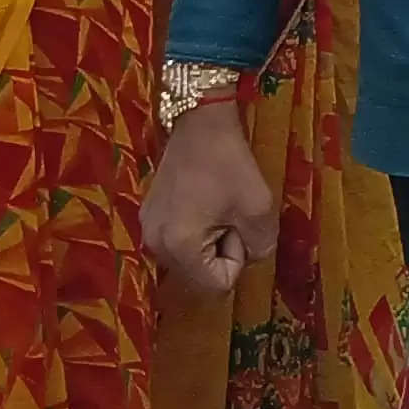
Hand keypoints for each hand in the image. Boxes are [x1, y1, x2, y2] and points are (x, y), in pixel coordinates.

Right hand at [143, 101, 274, 296]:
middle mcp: (154, 246)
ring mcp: (147, 231)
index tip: (236, 224)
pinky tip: (202, 199)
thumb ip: (261, 248)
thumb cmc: (230, 163)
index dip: (237, 258)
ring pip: (191, 258)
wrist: (200, 122)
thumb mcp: (259, 208)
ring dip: (210, 239)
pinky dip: (195, 228)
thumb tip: (250, 259)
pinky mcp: (148, 216)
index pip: (217, 286)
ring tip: (216, 204)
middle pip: (200, 274)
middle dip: (222, 250)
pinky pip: (179, 240)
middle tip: (228, 213)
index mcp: (179, 248)